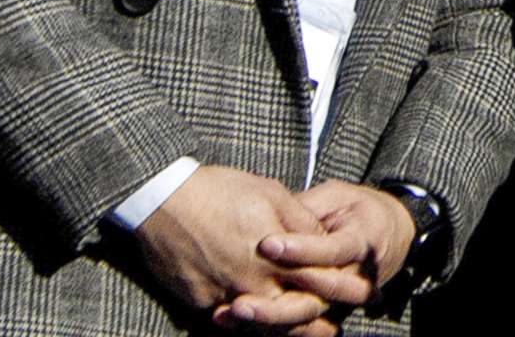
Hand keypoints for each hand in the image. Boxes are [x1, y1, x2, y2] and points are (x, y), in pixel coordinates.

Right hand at [128, 166, 330, 332]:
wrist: (163, 200)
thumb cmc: (221, 191)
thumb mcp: (273, 194)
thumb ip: (302, 222)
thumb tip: (325, 239)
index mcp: (275, 255)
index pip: (315, 280)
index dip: (336, 288)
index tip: (351, 292)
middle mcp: (251, 282)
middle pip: (290, 311)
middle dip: (312, 319)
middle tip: (331, 328)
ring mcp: (223, 296)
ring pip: (259, 325)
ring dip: (282, 329)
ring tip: (304, 333)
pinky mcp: (199, 302)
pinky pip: (229, 323)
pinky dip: (246, 326)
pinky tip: (258, 324)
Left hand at [231, 181, 417, 323]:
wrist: (394, 235)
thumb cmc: (361, 209)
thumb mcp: (340, 197)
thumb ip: (309, 209)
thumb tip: (270, 214)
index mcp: (363, 242)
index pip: (331, 252)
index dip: (300, 250)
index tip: (266, 244)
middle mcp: (355, 278)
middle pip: (317, 300)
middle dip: (278, 306)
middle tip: (240, 302)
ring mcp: (342, 300)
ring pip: (305, 317)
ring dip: (267, 320)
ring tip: (231, 312)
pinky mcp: (327, 310)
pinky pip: (299, 325)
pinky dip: (267, 326)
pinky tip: (234, 320)